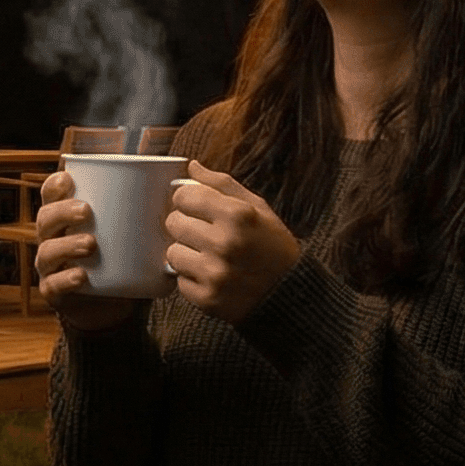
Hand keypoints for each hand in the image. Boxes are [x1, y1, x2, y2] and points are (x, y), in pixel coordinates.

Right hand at [32, 169, 138, 332]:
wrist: (113, 307)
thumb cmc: (120, 261)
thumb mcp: (129, 235)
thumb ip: (144, 214)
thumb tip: (180, 189)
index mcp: (66, 219)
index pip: (50, 196)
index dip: (54, 185)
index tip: (69, 179)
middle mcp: (53, 239)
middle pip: (46, 218)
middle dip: (62, 211)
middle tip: (87, 210)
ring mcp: (51, 267)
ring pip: (47, 251)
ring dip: (66, 245)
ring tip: (90, 243)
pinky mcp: (55, 293)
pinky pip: (53, 285)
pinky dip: (65, 279)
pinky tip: (81, 275)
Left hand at [165, 160, 302, 324]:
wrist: (292, 295)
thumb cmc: (273, 247)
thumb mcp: (258, 208)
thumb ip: (222, 184)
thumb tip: (191, 166)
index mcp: (238, 215)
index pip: (183, 196)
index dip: (188, 200)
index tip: (197, 208)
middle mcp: (225, 243)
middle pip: (173, 222)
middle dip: (186, 226)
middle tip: (205, 234)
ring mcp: (215, 273)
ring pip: (172, 253)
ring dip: (186, 254)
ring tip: (209, 257)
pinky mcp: (208, 299)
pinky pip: (179, 281)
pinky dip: (192, 279)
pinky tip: (212, 277)